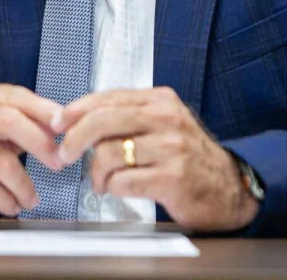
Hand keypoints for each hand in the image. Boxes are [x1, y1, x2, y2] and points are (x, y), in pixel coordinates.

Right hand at [0, 83, 63, 223]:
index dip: (42, 108)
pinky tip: (11, 205)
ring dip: (23, 184)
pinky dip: (4, 200)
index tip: (63, 124)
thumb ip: (15, 125)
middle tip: (58, 161)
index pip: (13, 95)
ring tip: (30, 198)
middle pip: (8, 120)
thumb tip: (55, 126)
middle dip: (39, 143)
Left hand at [58, 87, 259, 231]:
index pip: (108, 97)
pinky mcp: (172, 178)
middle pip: (102, 121)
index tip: (58, 123)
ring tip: (101, 181)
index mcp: (161, 100)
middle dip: (74, 139)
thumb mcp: (163, 124)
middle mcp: (166, 119)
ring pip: (108, 153)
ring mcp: (170, 148)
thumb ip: (128, 116)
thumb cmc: (187, 156)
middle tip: (64, 154)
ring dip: (96, 172)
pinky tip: (116, 189)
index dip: (76, 109)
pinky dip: (112, 187)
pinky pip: (123, 181)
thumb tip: (78, 118)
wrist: (229, 188)